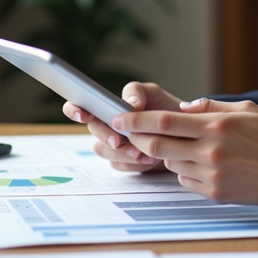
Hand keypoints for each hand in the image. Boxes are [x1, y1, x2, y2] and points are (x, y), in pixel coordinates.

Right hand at [63, 82, 183, 172]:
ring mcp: (113, 144)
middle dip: (105, 136)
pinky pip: (118, 164)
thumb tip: (130, 104)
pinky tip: (148, 159)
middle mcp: (106, 125)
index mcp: (107, 106)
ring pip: (104, 150)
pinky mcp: (123, 161)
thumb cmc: (165, 109)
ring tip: (142, 152)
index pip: (79, 106)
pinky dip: (132, 163)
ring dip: (121, 152)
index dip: (74, 110)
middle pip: (94, 131)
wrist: (183, 134)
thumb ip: (137, 92)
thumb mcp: (154, 93)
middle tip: (119, 140)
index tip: (83, 115)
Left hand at [113, 98, 257, 204]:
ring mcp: (213, 175)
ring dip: (169, 154)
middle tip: (128, 133)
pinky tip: (203, 164)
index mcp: (215, 125)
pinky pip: (188, 181)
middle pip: (158, 145)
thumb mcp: (245, 109)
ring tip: (186, 146)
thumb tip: (184, 108)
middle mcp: (210, 151)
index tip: (119, 119)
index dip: (136, 120)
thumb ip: (210, 107)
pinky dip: (187, 171)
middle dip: (138, 138)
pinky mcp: (217, 193)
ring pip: (172, 163)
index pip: (163, 122)